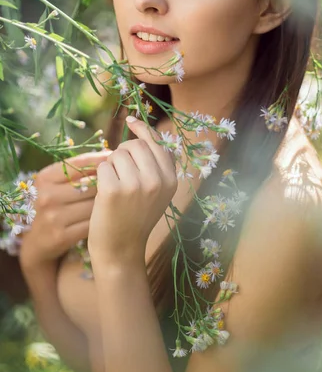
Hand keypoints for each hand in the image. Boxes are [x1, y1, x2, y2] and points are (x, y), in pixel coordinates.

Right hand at [19, 150, 112, 271]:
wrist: (39, 240)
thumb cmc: (56, 205)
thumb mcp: (57, 184)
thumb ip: (78, 171)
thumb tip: (111, 155)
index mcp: (45, 178)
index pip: (78, 163)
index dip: (100, 159)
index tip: (114, 158)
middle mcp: (47, 196)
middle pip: (90, 184)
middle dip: (107, 183)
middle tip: (120, 183)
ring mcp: (53, 217)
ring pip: (94, 204)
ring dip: (108, 202)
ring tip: (116, 200)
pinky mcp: (62, 236)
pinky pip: (93, 223)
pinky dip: (103, 219)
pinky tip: (108, 217)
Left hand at [87, 117, 177, 267]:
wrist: (121, 250)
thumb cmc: (136, 218)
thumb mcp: (157, 193)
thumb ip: (158, 166)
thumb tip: (146, 133)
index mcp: (171, 179)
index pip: (157, 143)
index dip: (143, 130)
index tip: (131, 120)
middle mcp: (158, 180)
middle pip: (136, 145)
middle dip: (123, 152)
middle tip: (120, 173)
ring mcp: (137, 185)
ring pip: (117, 154)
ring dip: (111, 166)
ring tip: (115, 188)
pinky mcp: (114, 190)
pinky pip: (103, 166)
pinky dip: (100, 177)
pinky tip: (105, 195)